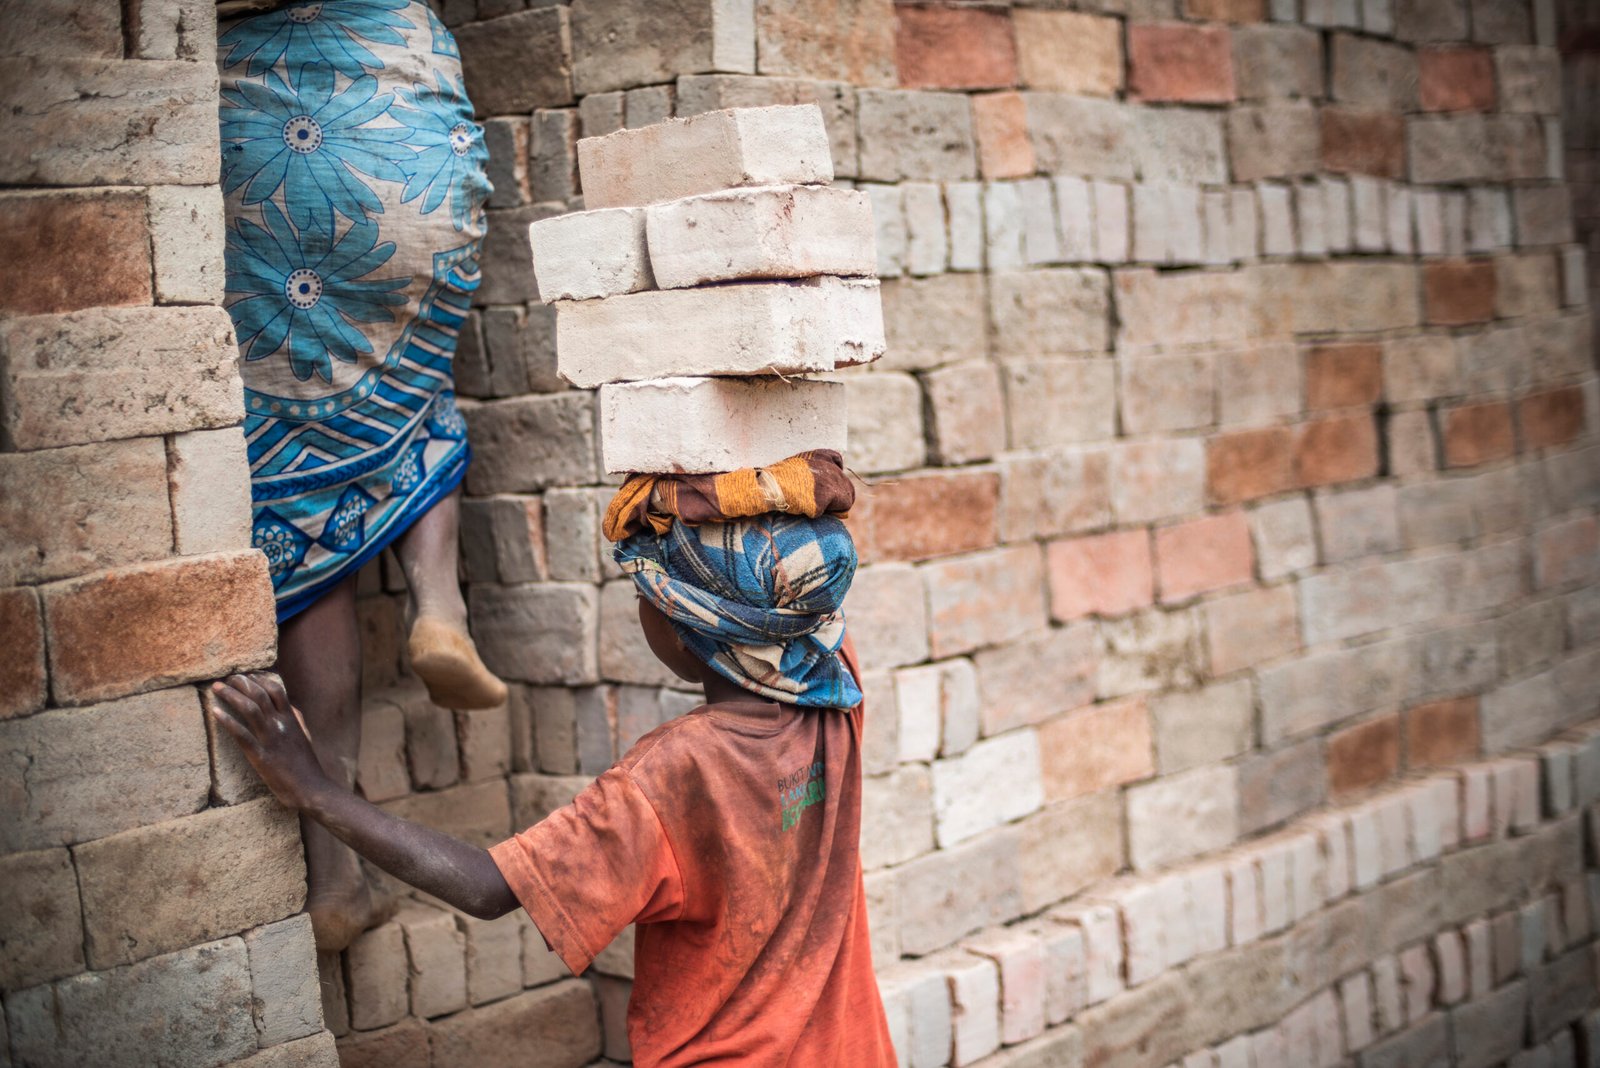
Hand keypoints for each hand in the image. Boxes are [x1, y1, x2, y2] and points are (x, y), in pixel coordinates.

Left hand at [207, 672, 329, 809]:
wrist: (311, 787)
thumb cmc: (306, 764)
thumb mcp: (304, 736)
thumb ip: (296, 719)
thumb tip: (289, 706)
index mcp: (292, 719)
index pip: (277, 689)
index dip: (260, 678)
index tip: (247, 674)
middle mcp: (281, 725)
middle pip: (260, 694)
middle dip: (242, 682)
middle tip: (228, 677)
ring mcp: (271, 739)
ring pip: (250, 709)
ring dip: (231, 695)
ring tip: (217, 687)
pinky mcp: (261, 756)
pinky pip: (242, 735)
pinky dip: (227, 721)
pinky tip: (215, 712)